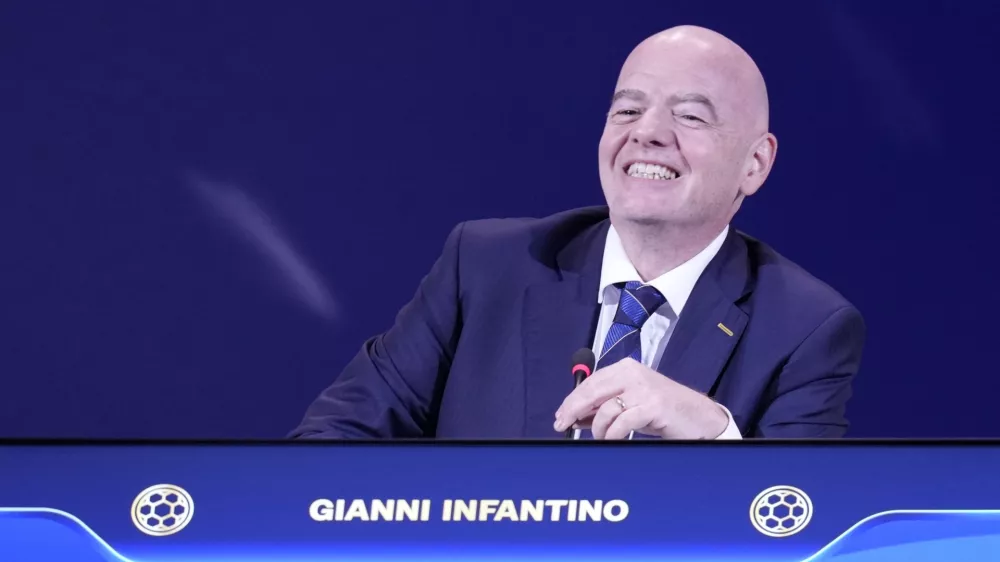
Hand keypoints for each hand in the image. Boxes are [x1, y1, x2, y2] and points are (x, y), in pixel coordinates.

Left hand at [553, 358, 727, 438]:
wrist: (699, 417)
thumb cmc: (664, 411)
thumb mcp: (631, 405)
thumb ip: (604, 408)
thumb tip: (575, 417)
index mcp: (626, 368)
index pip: (590, 382)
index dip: (572, 399)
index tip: (560, 415)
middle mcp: (633, 374)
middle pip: (592, 391)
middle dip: (573, 410)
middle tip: (562, 425)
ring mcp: (644, 389)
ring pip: (605, 410)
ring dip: (597, 429)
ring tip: (601, 437)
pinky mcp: (653, 405)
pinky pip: (621, 423)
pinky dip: (612, 434)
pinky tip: (612, 439)